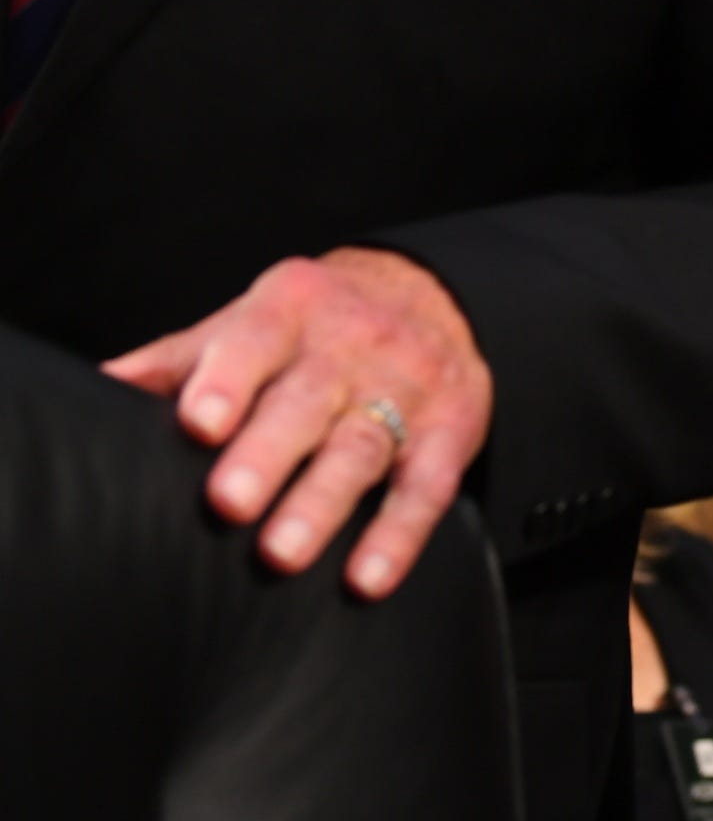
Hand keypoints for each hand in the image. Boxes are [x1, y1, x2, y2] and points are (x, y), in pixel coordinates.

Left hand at [104, 247, 492, 598]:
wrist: (434, 296)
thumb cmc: (315, 326)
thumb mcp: (250, 322)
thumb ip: (179, 359)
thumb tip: (96, 387)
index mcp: (293, 308)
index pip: (257, 340)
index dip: (228, 380)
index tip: (198, 424)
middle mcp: (354, 344)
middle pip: (310, 400)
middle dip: (270, 451)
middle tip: (229, 501)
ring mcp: (408, 385)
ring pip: (364, 446)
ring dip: (323, 502)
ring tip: (281, 554)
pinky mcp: (453, 428)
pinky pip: (428, 485)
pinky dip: (400, 534)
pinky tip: (368, 578)